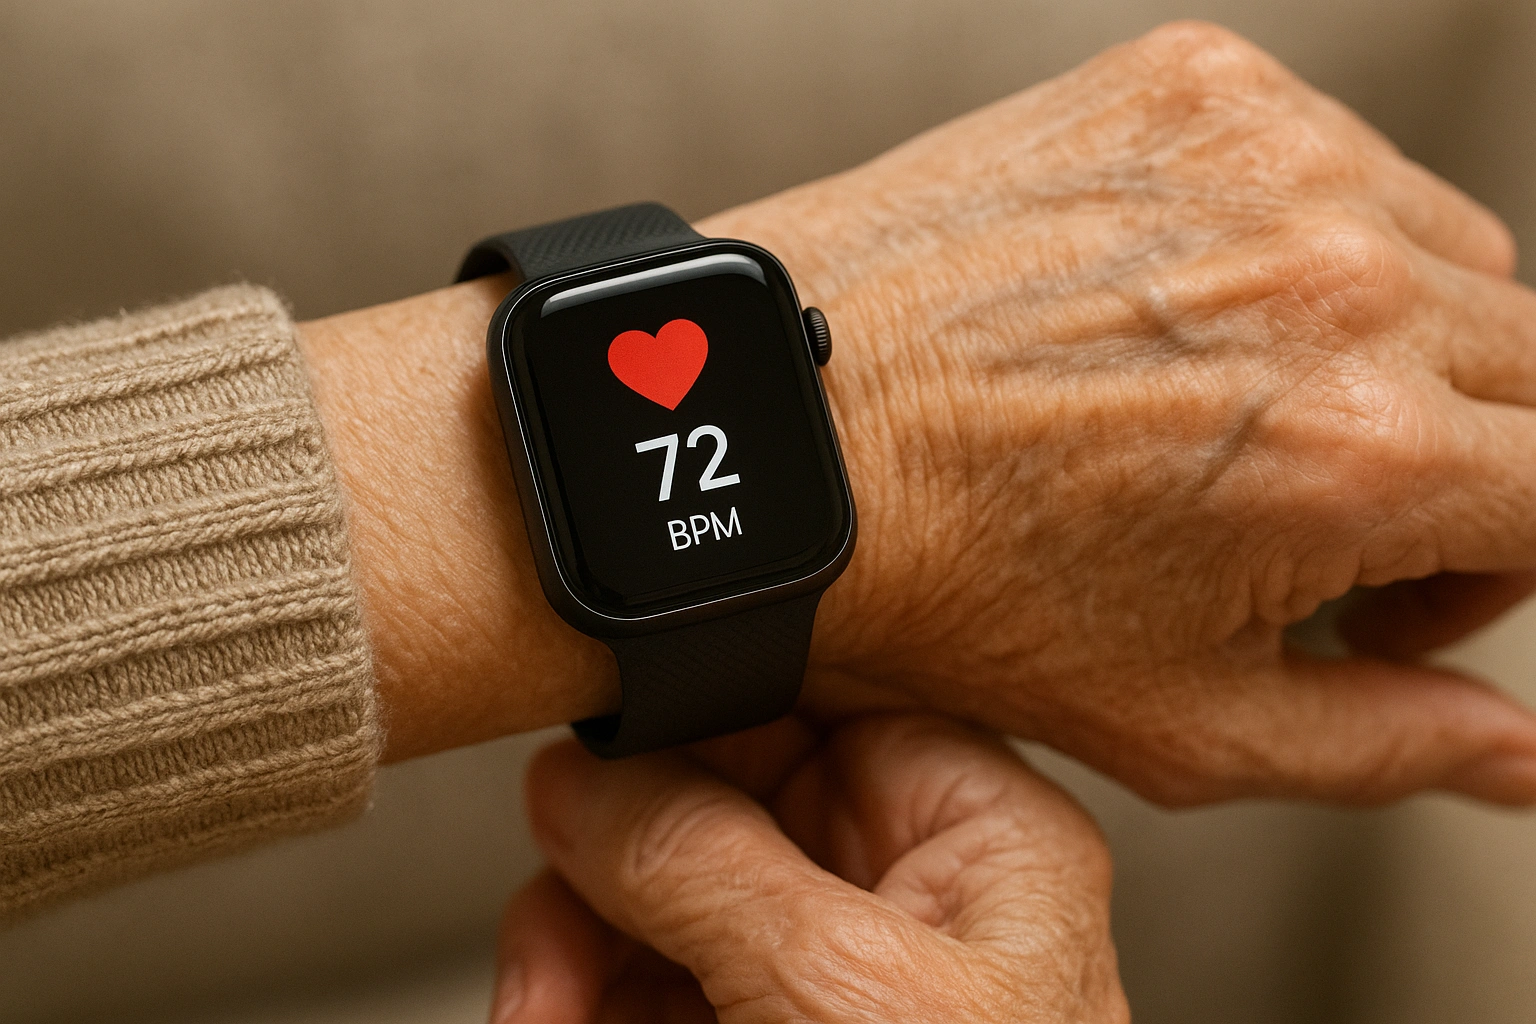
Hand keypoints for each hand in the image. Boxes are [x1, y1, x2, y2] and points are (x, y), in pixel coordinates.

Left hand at [302, 21, 1535, 802]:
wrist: (772, 436)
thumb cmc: (939, 584)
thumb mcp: (1174, 717)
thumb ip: (1382, 739)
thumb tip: (1516, 756)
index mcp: (1365, 446)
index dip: (1491, 567)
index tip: (1399, 591)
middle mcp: (1339, 276)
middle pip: (1525, 366)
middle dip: (1455, 460)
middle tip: (1309, 516)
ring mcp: (1263, 157)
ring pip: (1442, 252)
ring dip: (1385, 343)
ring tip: (1233, 415)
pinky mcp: (1187, 84)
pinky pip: (1324, 161)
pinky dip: (1293, 241)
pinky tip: (1178, 315)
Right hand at [490, 714, 1125, 1023]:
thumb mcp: (838, 998)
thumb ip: (701, 861)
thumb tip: (584, 773)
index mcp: (974, 837)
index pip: (817, 703)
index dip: (696, 713)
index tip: (600, 750)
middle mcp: (897, 891)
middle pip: (705, 803)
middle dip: (606, 872)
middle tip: (555, 948)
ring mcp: (815, 974)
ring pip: (646, 903)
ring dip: (569, 961)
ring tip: (540, 1023)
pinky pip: (632, 992)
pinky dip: (576, 1014)